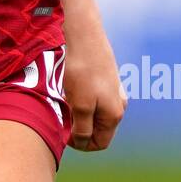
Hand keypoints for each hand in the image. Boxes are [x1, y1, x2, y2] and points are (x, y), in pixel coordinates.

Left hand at [63, 18, 126, 151]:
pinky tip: (69, 90)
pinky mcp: (104, 78)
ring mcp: (113, 90)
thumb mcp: (81, 105)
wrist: (84, 36)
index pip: (100, 143)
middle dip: (79, 128)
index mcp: (115, 114)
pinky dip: (80, 100)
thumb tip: (81, 142)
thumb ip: (82, 128)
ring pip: (94, 113)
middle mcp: (118, 104)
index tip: (65, 134)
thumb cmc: (82, 71)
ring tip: (64, 103)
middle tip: (62, 118)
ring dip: (78, 114)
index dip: (81, 144)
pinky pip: (92, 98)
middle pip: (98, 129)